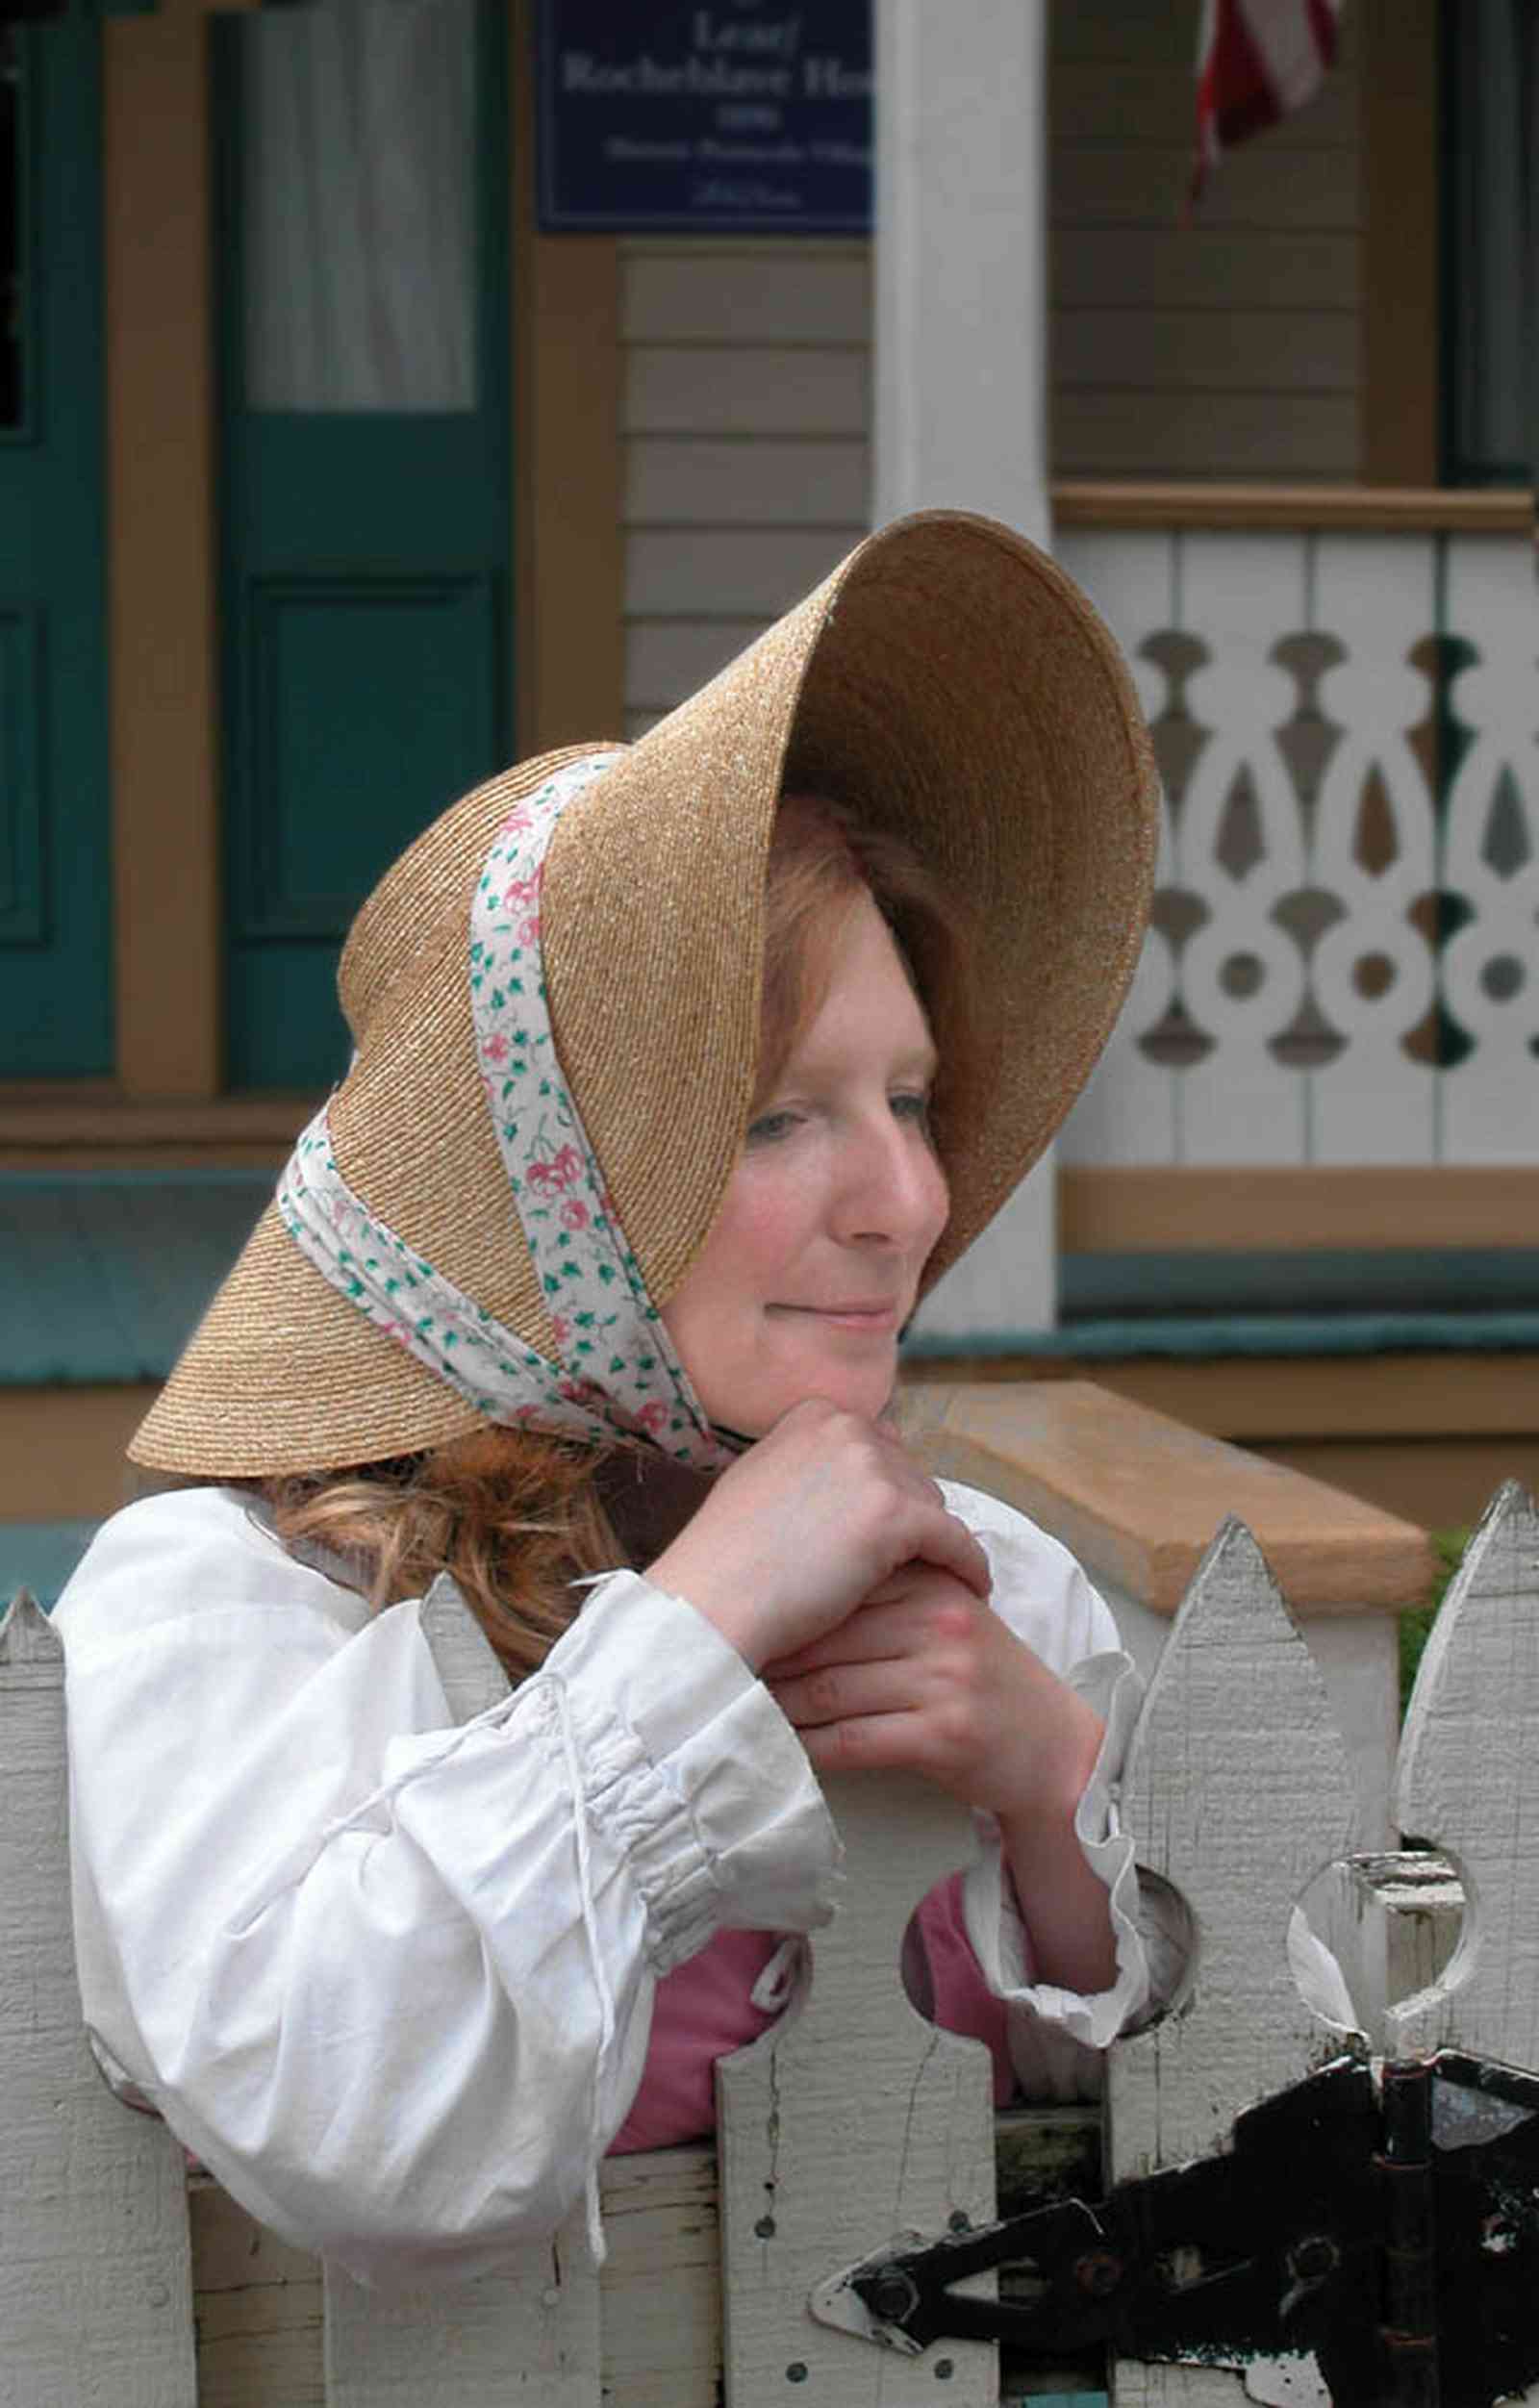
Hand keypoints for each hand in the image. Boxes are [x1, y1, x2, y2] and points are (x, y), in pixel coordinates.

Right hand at [645, 1398, 989, 1671]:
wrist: (711, 1603)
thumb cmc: (724, 1558)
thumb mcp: (759, 1483)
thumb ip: (807, 1466)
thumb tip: (850, 1475)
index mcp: (814, 1414)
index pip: (879, 1447)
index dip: (885, 1491)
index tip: (889, 1528)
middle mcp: (847, 1427)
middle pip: (910, 1474)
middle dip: (909, 1517)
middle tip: (910, 1564)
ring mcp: (873, 1468)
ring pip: (933, 1507)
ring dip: (933, 1543)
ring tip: (938, 1577)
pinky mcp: (896, 1516)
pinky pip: (955, 1541)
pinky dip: (968, 1565)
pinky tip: (976, 1588)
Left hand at [765, 1563, 1117, 1993]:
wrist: (1052, 1746)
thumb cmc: (980, 1679)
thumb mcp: (943, 1616)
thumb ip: (884, 1592)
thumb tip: (788, 1583)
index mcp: (933, 1583)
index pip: (841, 1584)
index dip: (781, 1603)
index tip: (730, 1614)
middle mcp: (940, 1621)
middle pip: (828, 1634)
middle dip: (768, 1652)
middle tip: (714, 1663)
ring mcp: (944, 1678)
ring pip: (831, 1687)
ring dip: (776, 1702)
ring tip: (733, 1707)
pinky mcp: (943, 1734)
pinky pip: (852, 1739)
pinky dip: (807, 1746)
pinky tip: (777, 1748)